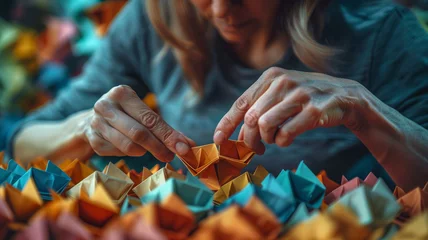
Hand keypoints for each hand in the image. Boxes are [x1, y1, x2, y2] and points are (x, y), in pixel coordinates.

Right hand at [79, 85, 194, 161]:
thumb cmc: (124, 116)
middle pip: (139, 133)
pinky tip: (130, 148)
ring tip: (149, 151)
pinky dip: (127, 154)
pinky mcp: (90, 138)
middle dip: (159, 147)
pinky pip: (117, 153)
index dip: (169, 136)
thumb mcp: (141, 114)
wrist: (87, 122)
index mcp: (122, 93)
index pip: (150, 119)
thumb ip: (164, 128)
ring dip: (143, 152)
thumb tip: (188, 145)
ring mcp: (95, 122)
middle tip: (170, 156)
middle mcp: (106, 105)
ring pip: (128, 145)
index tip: (184, 148)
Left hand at [214, 67, 367, 153]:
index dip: (227, 123)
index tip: (218, 140)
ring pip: (265, 126)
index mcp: (271, 77)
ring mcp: (299, 95)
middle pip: (251, 119)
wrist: (344, 95)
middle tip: (256, 149)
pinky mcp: (314, 110)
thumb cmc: (305, 98)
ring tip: (274, 140)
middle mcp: (283, 82)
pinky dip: (282, 142)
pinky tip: (287, 139)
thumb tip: (236, 136)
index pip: (241, 103)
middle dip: (249, 139)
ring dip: (267, 140)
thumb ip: (259, 109)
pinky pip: (285, 134)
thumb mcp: (280, 95)